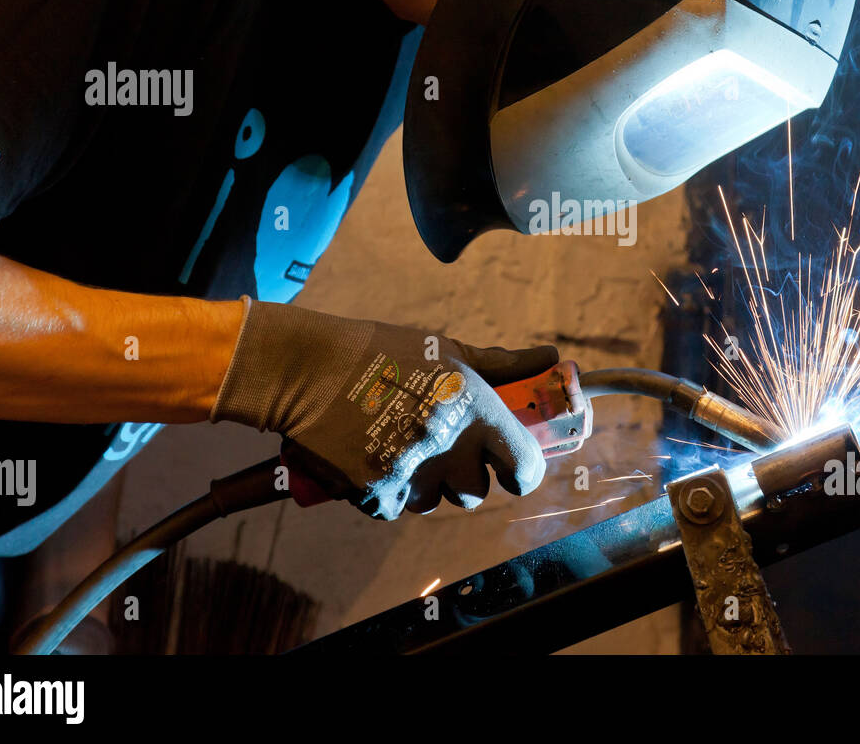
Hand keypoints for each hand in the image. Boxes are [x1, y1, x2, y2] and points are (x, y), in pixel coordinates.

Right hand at [210, 297, 556, 518]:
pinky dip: (383, 491)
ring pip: (431, 502)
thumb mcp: (449, 351)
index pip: (523, 464)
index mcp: (474, 409)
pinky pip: (392, 509)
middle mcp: (448, 444)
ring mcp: (410, 470)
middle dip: (460, 477)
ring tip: (399, 446)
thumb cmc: (383, 353)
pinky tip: (370, 456)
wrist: (310, 368)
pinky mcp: (374, 490)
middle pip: (474, 492)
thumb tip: (549, 355)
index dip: (521, 473)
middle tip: (437, 448)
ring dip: (421, 484)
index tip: (511, 473)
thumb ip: (503, 364)